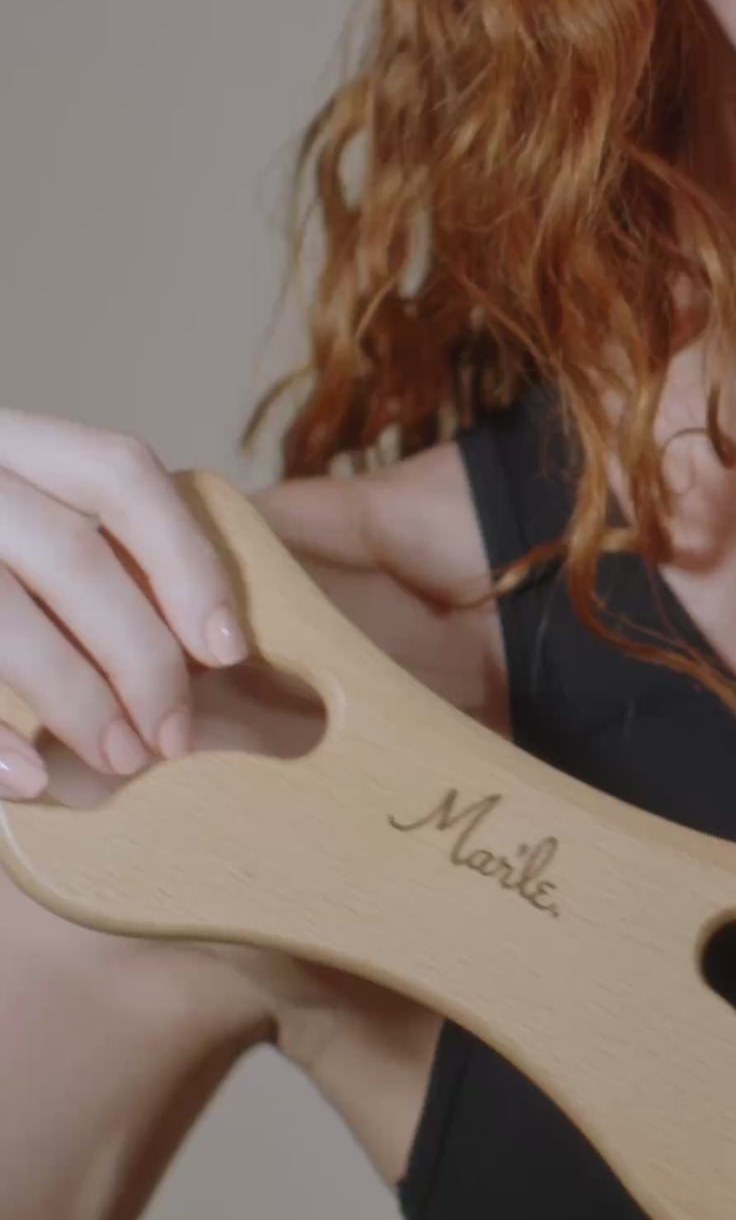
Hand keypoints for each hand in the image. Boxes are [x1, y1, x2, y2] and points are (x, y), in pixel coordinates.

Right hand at [0, 408, 251, 798]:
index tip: (228, 646)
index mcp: (2, 439)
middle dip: (141, 652)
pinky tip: (28, 780)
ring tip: (121, 759)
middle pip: (72, 552)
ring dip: (75, 696)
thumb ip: (87, 560)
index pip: (118, 471)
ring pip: (3, 616)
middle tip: (174, 734)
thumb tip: (213, 643)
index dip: (187, 557)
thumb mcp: (18, 523)